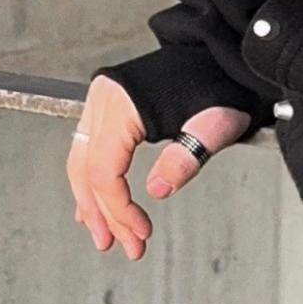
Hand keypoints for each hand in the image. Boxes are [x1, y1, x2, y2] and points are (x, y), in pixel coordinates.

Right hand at [66, 75, 250, 259]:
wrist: (219, 56)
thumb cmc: (219, 86)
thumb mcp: (215, 124)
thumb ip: (187, 157)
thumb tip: (157, 190)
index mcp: (122, 104)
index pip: (104, 170)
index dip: (119, 208)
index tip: (142, 232)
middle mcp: (103, 100)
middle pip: (87, 170)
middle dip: (104, 215)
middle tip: (126, 247)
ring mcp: (101, 102)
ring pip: (82, 163)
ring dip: (93, 204)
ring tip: (109, 237)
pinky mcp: (108, 107)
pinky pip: (89, 150)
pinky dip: (92, 182)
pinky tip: (95, 208)